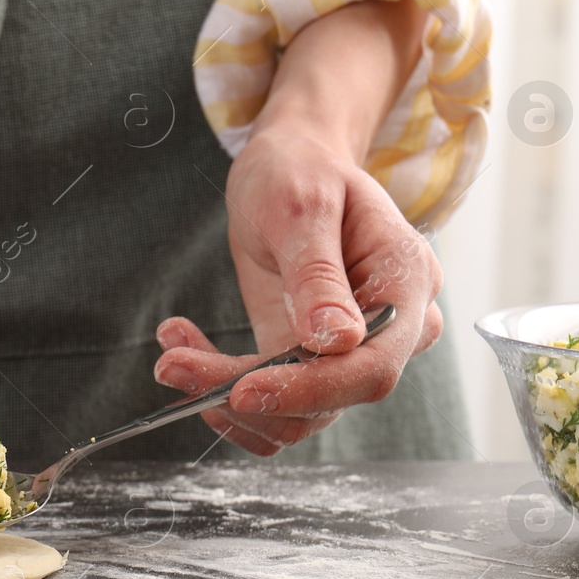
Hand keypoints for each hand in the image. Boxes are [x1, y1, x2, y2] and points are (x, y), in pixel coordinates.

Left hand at [155, 0, 442, 454]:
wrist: (290, 166)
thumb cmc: (303, 170)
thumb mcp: (303, 207)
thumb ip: (319, 274)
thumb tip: (338, 341)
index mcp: (406, 285)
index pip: (371, 367)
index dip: (309, 390)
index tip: (241, 391)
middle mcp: (388, 331)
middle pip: (329, 398)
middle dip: (246, 392)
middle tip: (174, 364)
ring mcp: (348, 352)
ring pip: (293, 412)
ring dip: (222, 394)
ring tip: (173, 351)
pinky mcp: (306, 362)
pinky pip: (271, 403)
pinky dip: (221, 391)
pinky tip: (186, 349)